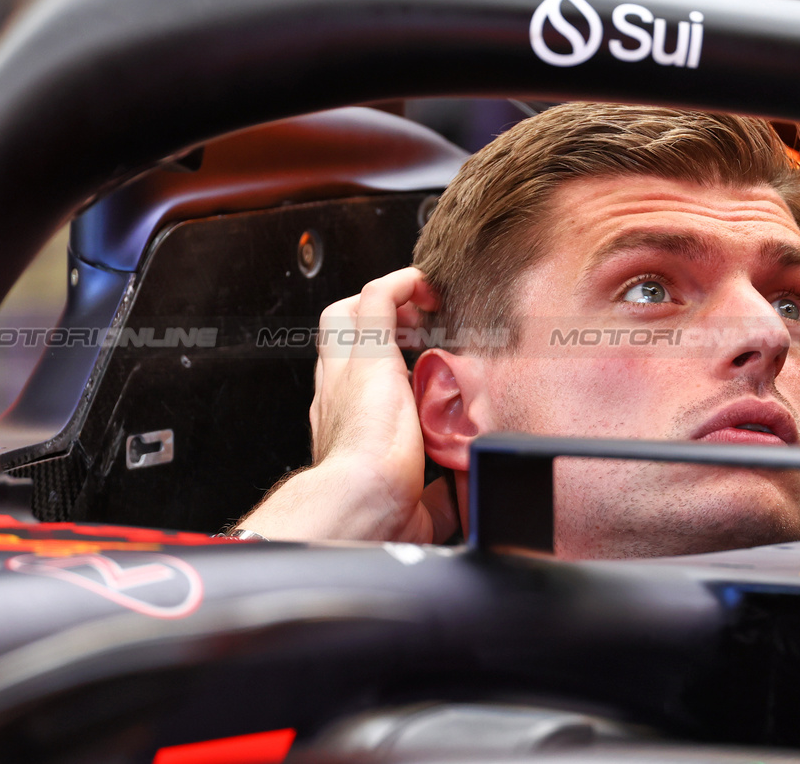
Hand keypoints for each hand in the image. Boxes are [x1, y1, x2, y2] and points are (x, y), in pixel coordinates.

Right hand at [238, 267, 457, 543]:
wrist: (357, 504)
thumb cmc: (377, 516)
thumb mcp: (417, 504)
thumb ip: (438, 494)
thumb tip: (462, 494)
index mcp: (344, 428)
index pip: (351, 381)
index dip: (382, 363)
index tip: (416, 363)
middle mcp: (337, 394)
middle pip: (339, 337)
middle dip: (374, 322)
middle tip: (416, 325)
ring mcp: (347, 371)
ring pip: (347, 311)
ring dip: (384, 299)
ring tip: (422, 302)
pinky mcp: (368, 356)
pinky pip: (377, 298)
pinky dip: (401, 283)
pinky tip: (425, 282)